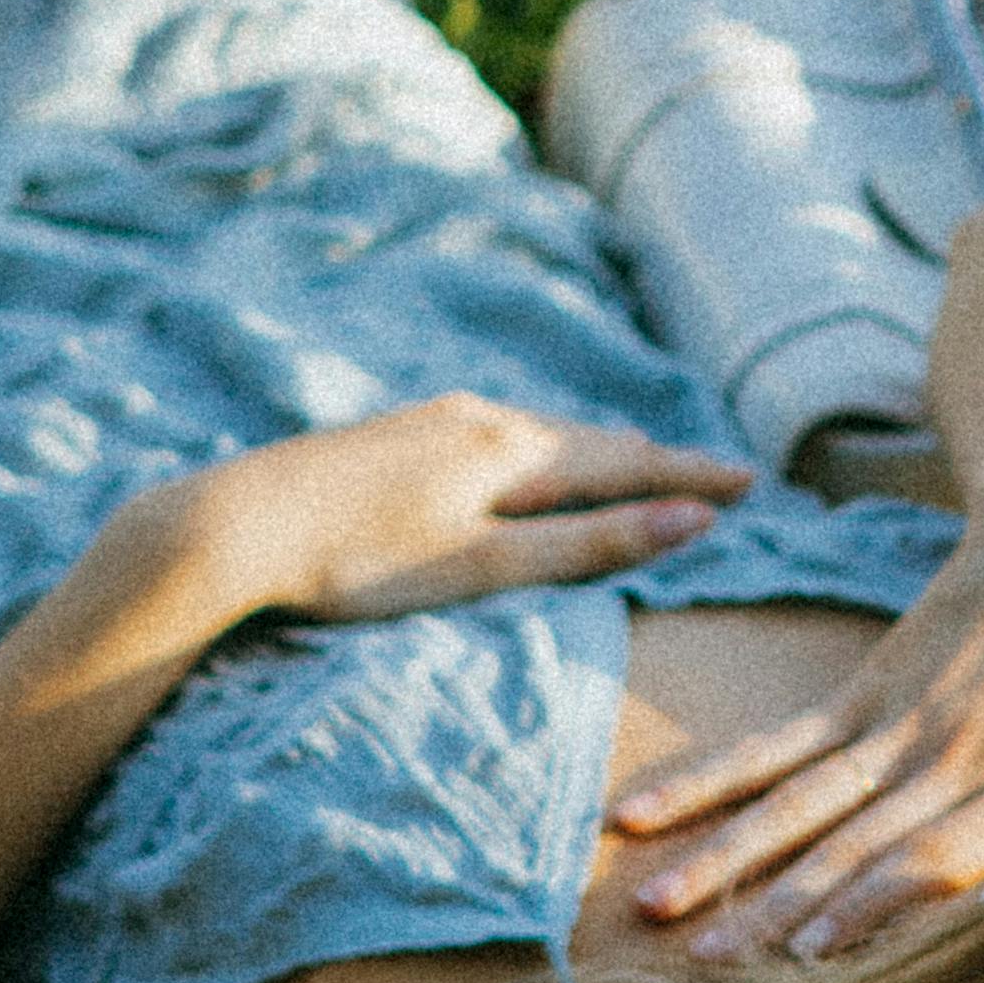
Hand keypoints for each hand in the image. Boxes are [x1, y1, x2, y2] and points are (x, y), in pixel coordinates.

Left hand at [137, 397, 744, 636]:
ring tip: (635, 467)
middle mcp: (479, 418)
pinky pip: (494, 433)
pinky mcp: (393, 433)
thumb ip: (590, 546)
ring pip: (539, 433)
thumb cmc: (356, 564)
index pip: (630, 461)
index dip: (693, 477)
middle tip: (713, 477)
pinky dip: (541, 450)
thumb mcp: (484, 564)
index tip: (753, 483)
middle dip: (655, 459)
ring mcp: (431, 419)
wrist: (231, 526)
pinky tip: (524, 463)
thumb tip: (692, 520)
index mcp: (512, 450)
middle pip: (590, 439)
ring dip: (597, 452)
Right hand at [605, 497, 983, 957]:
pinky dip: (711, 780)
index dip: (862, 915)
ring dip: (724, 856)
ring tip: (654, 904)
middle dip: (770, 913)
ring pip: (798, 803)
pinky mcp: (865, 691)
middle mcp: (951, 769)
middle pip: (846, 851)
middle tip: (702, 970)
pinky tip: (646, 810)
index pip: (924, 869)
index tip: (800, 964)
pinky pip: (776, 746)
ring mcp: (900, 728)